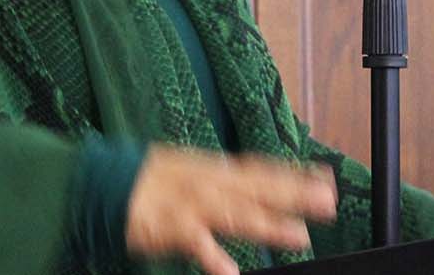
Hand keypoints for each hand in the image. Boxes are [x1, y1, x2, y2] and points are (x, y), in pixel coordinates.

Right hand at [125, 145, 336, 274]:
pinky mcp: (171, 228)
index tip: (326, 179)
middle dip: (294, 195)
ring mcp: (191, 205)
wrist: (105, 184)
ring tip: (299, 236)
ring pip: (236, 214)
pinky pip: (196, 245)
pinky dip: (213, 258)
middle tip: (327, 202)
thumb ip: (225, 180)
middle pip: (258, 188)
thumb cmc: (149, 182)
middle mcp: (209, 183)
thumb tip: (256, 185)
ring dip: (268, 224)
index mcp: (215, 169)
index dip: (294, 174)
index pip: (262, 170)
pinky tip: (230, 273)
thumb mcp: (191, 170)